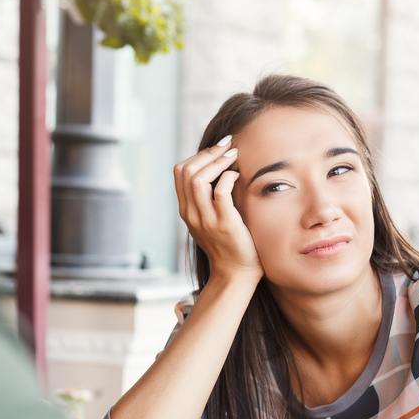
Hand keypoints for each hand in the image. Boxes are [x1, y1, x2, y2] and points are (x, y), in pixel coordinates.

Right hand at [174, 136, 263, 283]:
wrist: (235, 273)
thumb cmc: (229, 243)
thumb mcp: (210, 219)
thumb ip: (207, 198)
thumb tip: (219, 168)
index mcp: (186, 210)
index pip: (180, 172)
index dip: (197, 155)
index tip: (217, 149)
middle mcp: (191, 214)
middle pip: (186, 171)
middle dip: (208, 153)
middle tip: (227, 145)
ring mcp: (206, 219)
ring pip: (198, 179)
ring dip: (217, 161)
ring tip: (233, 155)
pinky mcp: (224, 224)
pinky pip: (221, 192)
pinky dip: (229, 177)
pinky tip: (238, 175)